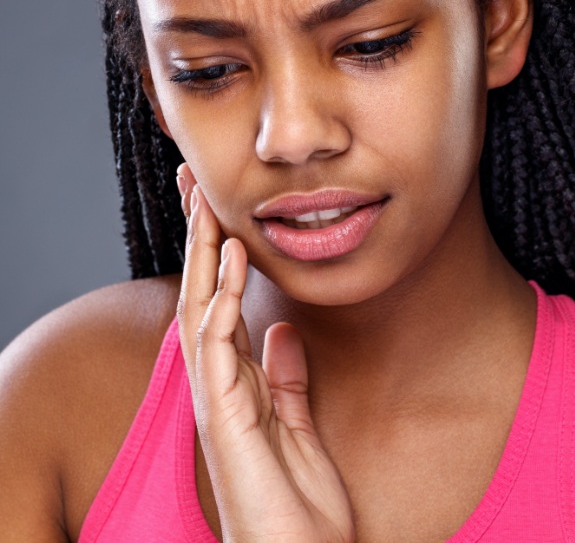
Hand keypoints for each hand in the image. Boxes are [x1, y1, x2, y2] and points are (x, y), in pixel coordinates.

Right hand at [176, 165, 354, 542]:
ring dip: (200, 255)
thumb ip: (285, 377)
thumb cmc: (294, 498)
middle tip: (193, 186)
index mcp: (235, 380)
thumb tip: (283, 331)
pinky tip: (228, 259)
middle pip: (200, 293)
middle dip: (196, 239)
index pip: (218, 302)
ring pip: (198, 308)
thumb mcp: (296, 422)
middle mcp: (217, 381)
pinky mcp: (221, 412)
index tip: (218, 211)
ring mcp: (214, 395)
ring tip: (206, 204)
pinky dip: (220, 296)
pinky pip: (216, 342)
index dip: (214, 255)